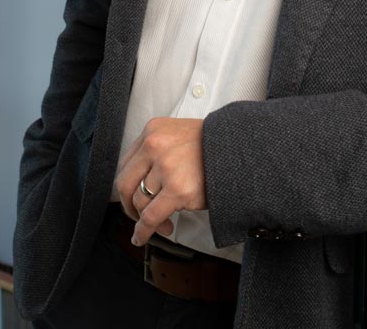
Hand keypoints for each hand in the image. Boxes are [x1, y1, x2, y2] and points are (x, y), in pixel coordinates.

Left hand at [113, 117, 207, 245]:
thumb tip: (141, 181)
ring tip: (164, 225)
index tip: (133, 197)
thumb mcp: (178, 136)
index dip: (129, 185)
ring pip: (140, 202)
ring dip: (145, 219)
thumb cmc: (213, 148)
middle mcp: (154, 145)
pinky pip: (150, 216)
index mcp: (153, 130)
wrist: (240, 151)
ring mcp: (165, 167)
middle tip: (137, 216)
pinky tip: (142, 237)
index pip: (127, 163)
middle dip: (129, 205)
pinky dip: (143, 230)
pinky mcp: (177, 190)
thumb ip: (158, 151)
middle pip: (125, 183)